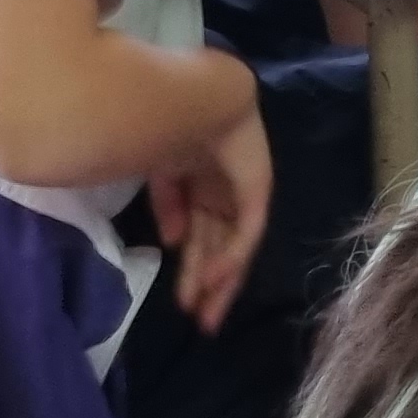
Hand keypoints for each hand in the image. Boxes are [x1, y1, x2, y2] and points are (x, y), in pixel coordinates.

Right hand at [146, 98, 274, 333]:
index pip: (199, 232)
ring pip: (232, 245)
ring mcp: (242, 190)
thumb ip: (167, 206)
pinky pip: (247, 231)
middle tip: (200, 320)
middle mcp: (222, 191)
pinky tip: (217, 278)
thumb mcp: (160, 174)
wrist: (192, 97)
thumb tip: (173, 243)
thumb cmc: (167, 126)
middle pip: (216, 245)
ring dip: (219, 279)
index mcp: (198, 182)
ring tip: (207, 314)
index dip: (191, 264)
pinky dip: (232, 256)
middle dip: (206, 282)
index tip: (184, 300)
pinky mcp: (258, 188)